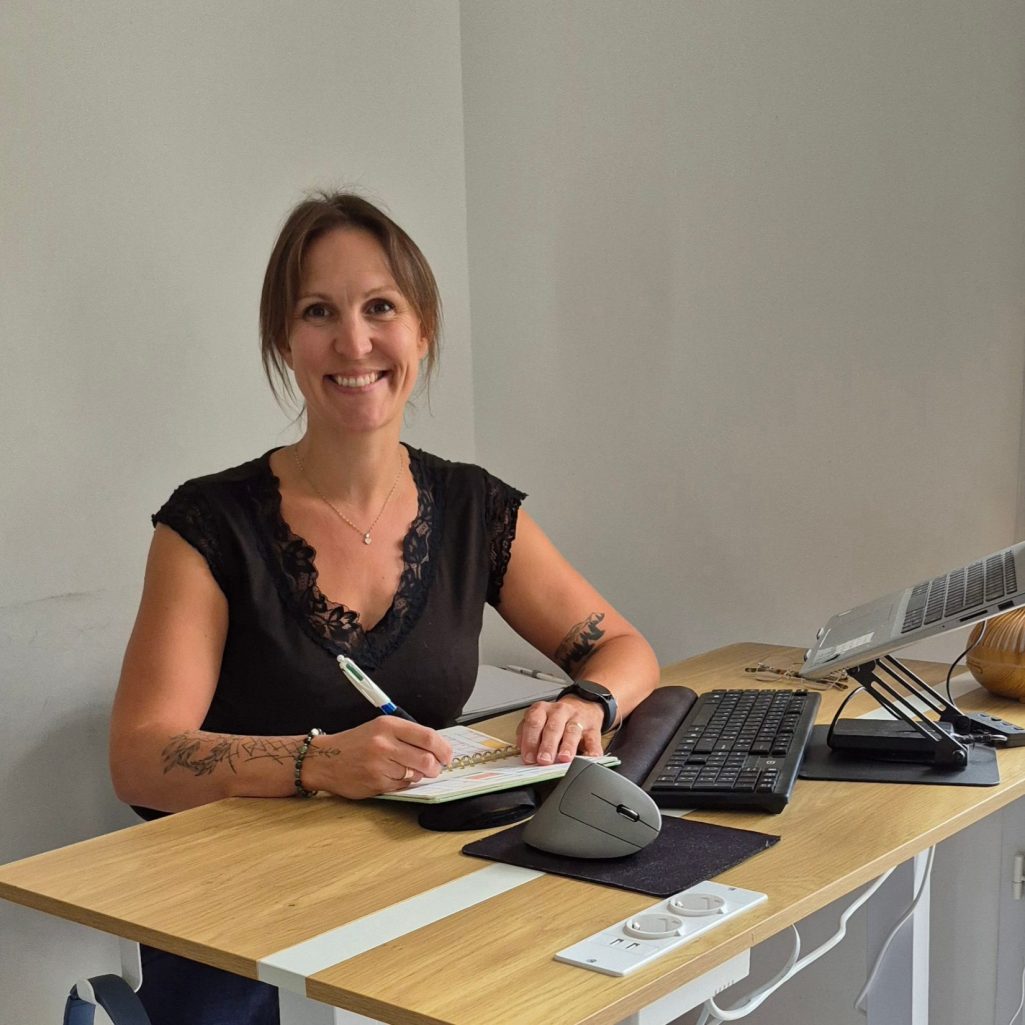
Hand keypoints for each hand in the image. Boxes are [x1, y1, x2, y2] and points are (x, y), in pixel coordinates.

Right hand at [306, 718, 452, 799]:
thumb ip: (407, 735)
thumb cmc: (356, 743)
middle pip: (426, 759)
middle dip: (436, 767)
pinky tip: (393, 777)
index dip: (443, 749)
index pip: (428, 737)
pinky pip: (402, 786)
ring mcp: (379, 765)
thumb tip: (436, 748)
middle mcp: (384, 743)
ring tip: (410, 771)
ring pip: (416, 775)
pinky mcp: (376, 783)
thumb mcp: (380, 728)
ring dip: (419, 776)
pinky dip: (404, 784)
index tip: (447, 755)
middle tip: (435, 768)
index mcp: (388, 725)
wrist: (325, 759)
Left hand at [515, 697, 603, 765]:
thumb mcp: (539, 720)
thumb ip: (529, 734)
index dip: (530, 740)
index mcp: (543, 710)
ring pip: (572, 731)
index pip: (534, 723)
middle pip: (552, 727)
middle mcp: (560, 712)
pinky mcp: (593, 729)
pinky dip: (592, 750)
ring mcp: (578, 719)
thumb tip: (523, 752)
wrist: (584, 705)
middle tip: (543, 760)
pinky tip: (589, 758)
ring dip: (567, 746)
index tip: (529, 757)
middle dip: (547, 745)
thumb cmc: (557, 719)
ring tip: (564, 759)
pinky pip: (593, 740)